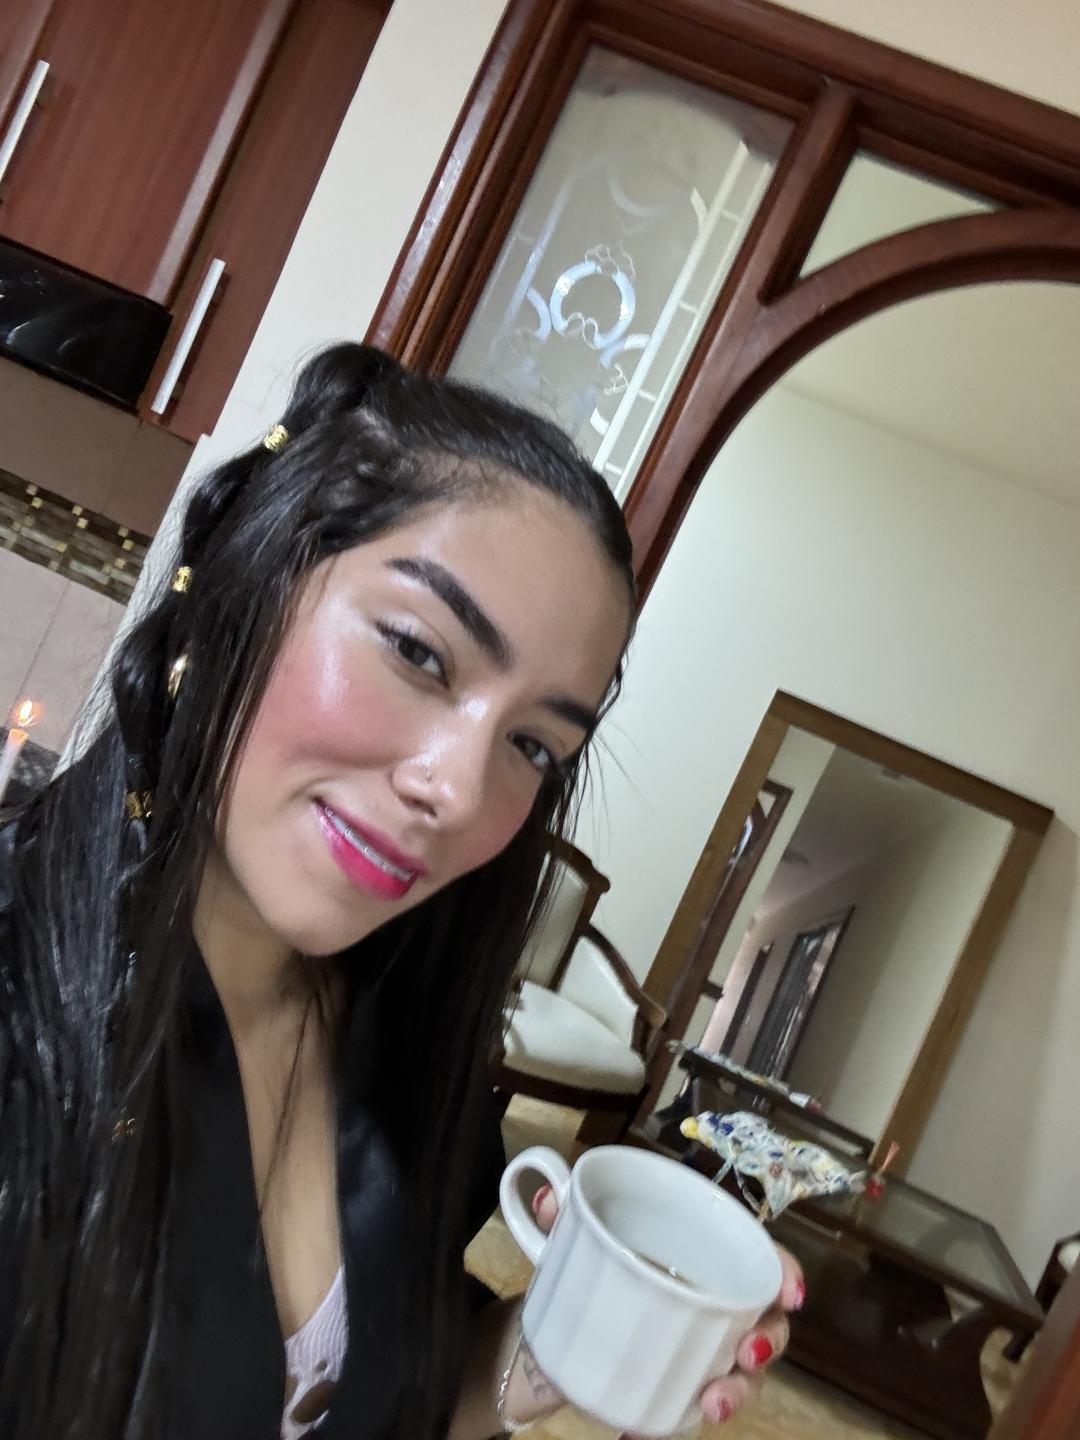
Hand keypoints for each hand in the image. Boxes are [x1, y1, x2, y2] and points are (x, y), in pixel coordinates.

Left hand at [518, 1182, 804, 1429]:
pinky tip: (637, 1437)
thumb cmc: (595, 1265)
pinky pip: (689, 1412)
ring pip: (741, 1376)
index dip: (785, 1272)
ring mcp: (701, 1350)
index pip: (760, 1257)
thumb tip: (547, 1201)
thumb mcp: (579, 1236)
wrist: (560, 1326)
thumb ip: (566, 1216)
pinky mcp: (678, 1386)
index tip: (791, 1294)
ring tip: (709, 1405)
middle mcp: (715, 1303)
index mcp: (704, 1253)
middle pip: (766, 1323)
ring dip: (734, 1394)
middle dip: (769, 1342)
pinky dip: (670, 1430)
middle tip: (747, 1354)